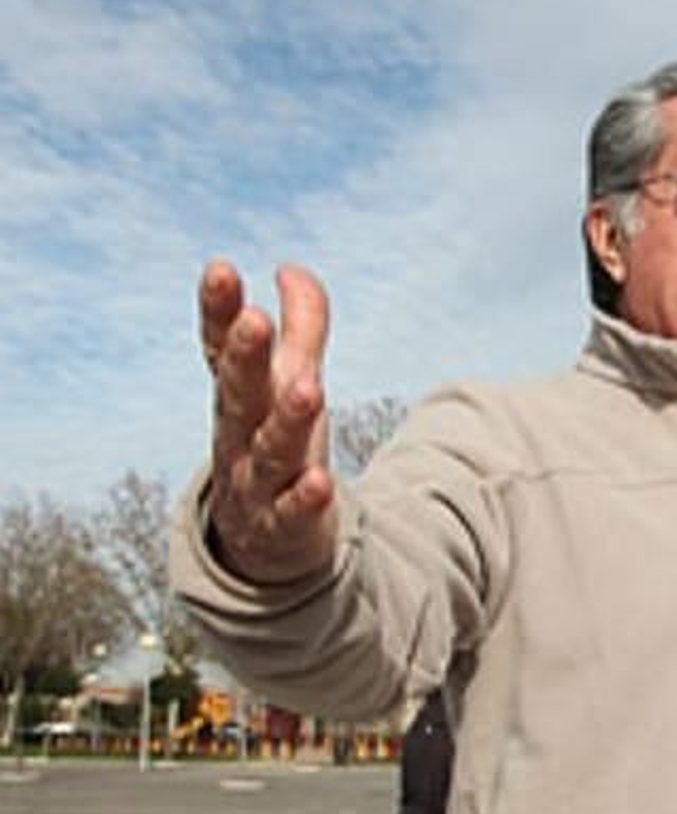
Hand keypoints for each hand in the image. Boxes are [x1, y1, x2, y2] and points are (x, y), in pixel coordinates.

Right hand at [199, 259, 337, 582]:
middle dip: (245, 358)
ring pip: (269, 450)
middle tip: (253, 322)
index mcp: (240, 393)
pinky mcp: (282, 525)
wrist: (265, 543)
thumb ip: (300, 327)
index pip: (222, 348)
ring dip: (287, 421)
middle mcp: (240, 433)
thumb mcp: (289, 382)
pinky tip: (320, 482)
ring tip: (310, 390)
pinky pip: (291, 513)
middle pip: (240, 392)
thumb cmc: (273, 443)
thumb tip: (291, 269)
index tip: (220, 270)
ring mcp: (257, 481)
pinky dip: (303, 500)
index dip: (219, 311)